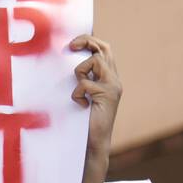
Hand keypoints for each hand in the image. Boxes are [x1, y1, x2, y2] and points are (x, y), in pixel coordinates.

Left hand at [69, 35, 121, 159]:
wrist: (95, 142)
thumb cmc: (84, 120)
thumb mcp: (84, 95)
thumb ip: (83, 79)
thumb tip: (68, 61)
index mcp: (109, 78)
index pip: (104, 50)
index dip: (90, 41)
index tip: (73, 43)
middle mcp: (114, 79)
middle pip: (104, 48)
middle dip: (86, 41)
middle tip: (71, 46)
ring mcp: (113, 86)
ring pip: (95, 61)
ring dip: (80, 72)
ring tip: (80, 90)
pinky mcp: (107, 95)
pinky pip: (85, 84)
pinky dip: (77, 94)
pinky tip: (81, 105)